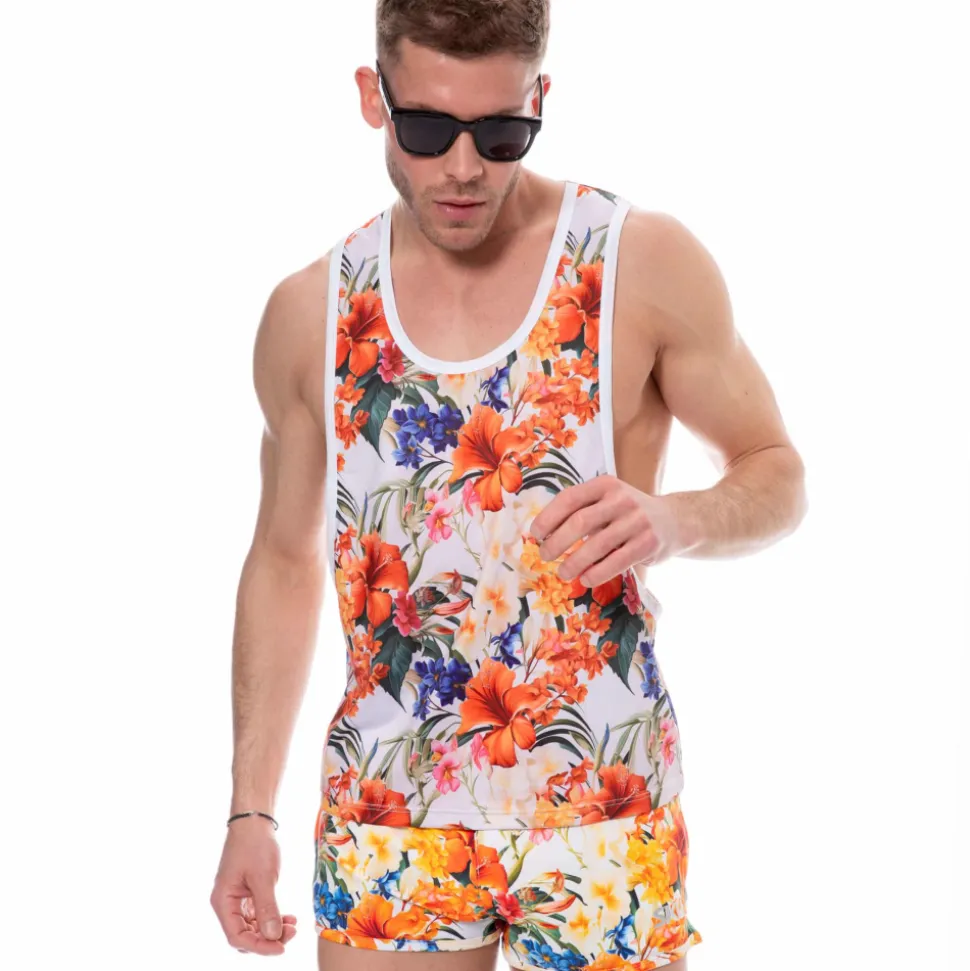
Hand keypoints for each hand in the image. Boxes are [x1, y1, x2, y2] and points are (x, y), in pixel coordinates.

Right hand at [210, 815, 297, 954]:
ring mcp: (237, 899)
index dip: (259, 946)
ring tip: (293, 926)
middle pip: (245, 935)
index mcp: (223, 902)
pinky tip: (288, 918)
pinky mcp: (248, 892)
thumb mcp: (263, 877)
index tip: (281, 947)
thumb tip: (273, 936)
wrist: (254, 821)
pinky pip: (258, 914)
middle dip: (268, 939)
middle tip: (291, 933)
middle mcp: (227, 904)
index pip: (237, 937)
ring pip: (253, 927)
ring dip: (272, 929)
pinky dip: (272, 918)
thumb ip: (267, 908)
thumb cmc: (254, 844)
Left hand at [528, 476, 685, 585]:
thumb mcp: (608, 501)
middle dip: (557, 542)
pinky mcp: (648, 543)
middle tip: (545, 556)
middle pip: (580, 522)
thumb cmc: (629, 514)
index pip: (570, 498)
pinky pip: (617, 561)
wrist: (675, 521)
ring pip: (597, 544)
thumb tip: (543, 535)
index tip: (535, 533)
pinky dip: (597, 573)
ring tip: (563, 573)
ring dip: (574, 562)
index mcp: (605, 485)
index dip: (548, 516)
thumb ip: (582, 511)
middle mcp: (621, 499)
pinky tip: (586, 580)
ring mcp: (637, 521)